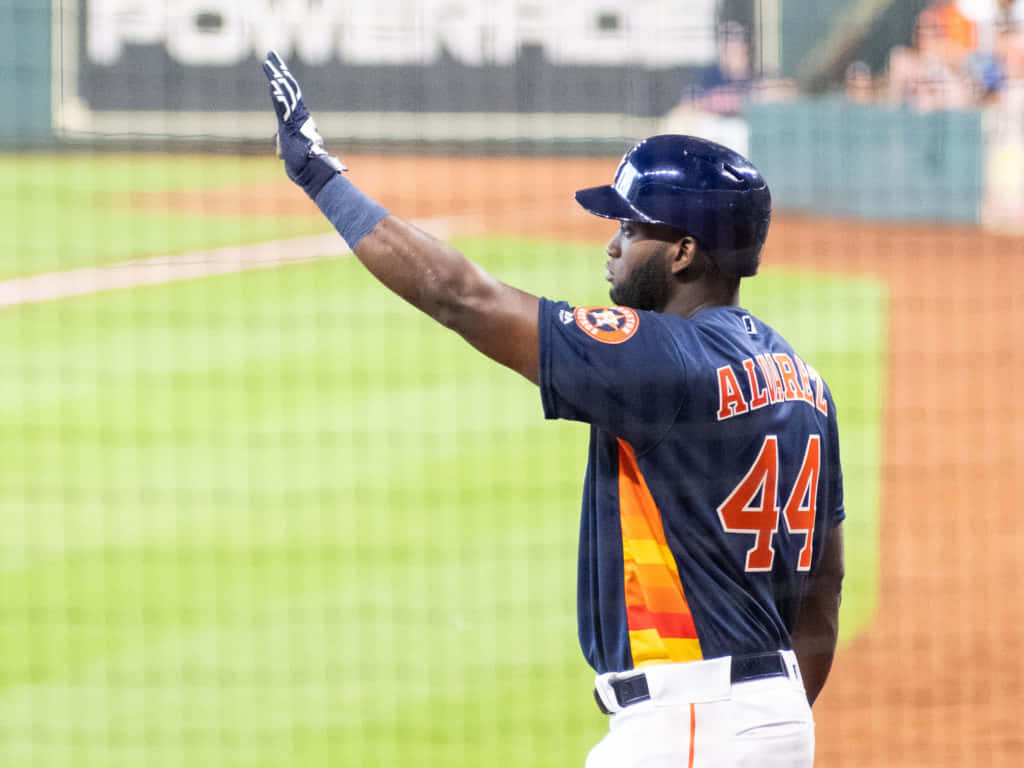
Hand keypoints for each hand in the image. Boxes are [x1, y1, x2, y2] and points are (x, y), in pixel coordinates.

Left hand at [262, 50, 346, 198]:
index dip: (283, 76)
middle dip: (278, 69)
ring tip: (268, 65)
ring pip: (286, 95)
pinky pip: (284, 110)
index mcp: (299, 118)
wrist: (314, 174)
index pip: (290, 92)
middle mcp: (299, 116)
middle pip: (288, 88)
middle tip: (270, 54)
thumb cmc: (305, 166)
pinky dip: (278, 97)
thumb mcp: (290, 153)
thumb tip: (278, 151)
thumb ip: (283, 147)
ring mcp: (296, 122)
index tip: (275, 63)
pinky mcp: (291, 130)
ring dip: (276, 79)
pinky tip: (272, 86)